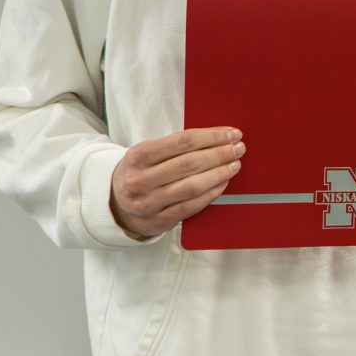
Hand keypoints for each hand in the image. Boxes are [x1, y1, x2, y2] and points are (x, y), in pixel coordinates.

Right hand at [109, 129, 243, 238]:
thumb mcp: (147, 154)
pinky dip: (212, 193)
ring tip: (235, 164)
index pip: (182, 141)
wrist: (116, 205)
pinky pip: (192, 206)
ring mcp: (148, 203)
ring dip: (219, 174)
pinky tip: (223, 183)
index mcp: (137, 156)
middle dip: (220, 154)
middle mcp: (140, 180)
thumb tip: (220, 135)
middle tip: (239, 148)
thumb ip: (176, 146)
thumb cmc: (141, 173)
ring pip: (192, 186)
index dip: (212, 137)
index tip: (232, 134)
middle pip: (189, 163)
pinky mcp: (159, 221)